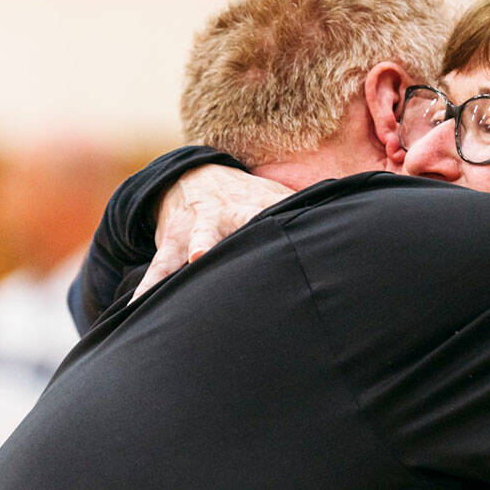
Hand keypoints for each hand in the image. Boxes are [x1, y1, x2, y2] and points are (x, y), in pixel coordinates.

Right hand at [132, 164, 293, 298]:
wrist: (193, 178)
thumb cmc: (247, 198)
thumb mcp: (274, 197)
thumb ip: (306, 208)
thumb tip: (356, 210)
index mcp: (248, 210)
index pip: (261, 218)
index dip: (267, 226)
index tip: (278, 239)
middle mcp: (216, 220)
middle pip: (214, 233)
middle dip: (210, 244)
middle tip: (205, 257)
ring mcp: (189, 235)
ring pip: (181, 253)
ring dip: (178, 265)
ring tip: (174, 281)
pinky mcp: (168, 248)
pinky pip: (154, 272)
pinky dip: (145, 291)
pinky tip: (134, 311)